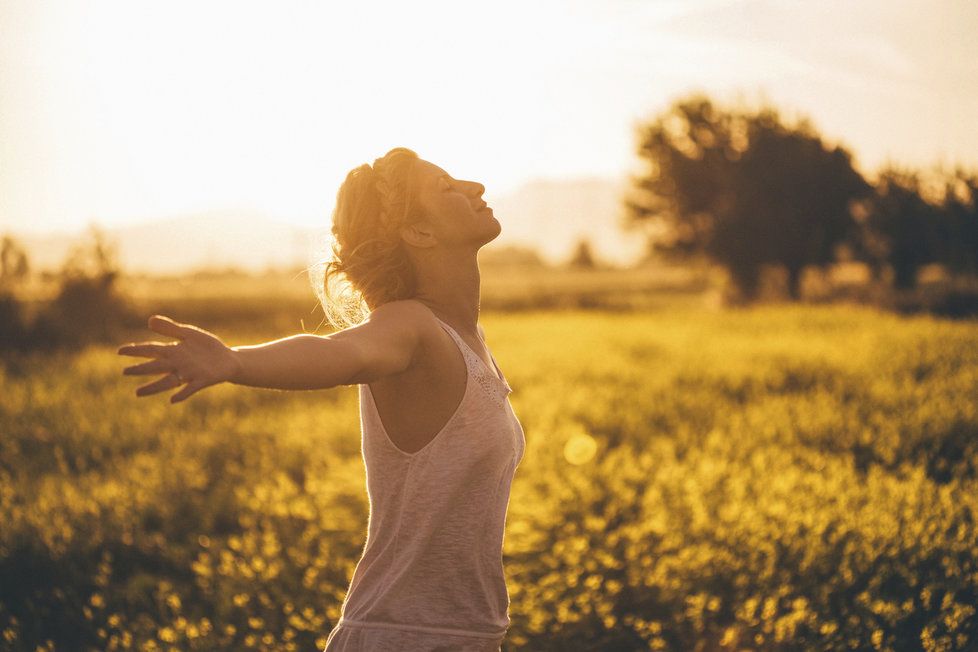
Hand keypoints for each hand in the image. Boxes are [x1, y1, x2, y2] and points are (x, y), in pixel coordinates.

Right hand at [117, 314, 241, 403]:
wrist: (227, 359)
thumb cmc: (206, 347)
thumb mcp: (189, 334)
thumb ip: (170, 328)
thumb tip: (149, 320)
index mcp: (173, 351)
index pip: (151, 350)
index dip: (136, 350)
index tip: (120, 351)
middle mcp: (178, 364)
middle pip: (156, 366)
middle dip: (141, 369)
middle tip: (125, 372)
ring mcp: (189, 373)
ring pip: (167, 381)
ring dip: (153, 387)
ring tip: (138, 393)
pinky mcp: (202, 380)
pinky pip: (191, 388)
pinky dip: (182, 393)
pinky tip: (173, 400)